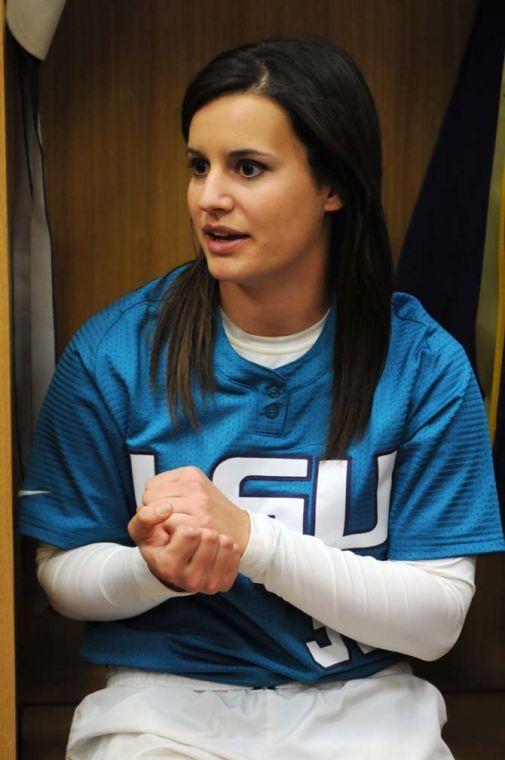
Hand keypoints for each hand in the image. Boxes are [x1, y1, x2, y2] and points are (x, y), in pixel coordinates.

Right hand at [127, 503, 241, 593]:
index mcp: (167, 567)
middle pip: (210, 536)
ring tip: (202, 541)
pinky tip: (213, 549)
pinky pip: (235, 550)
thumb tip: (166, 508)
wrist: (176, 563)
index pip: (189, 532)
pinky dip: (225, 544)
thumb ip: (146, 517)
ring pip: (225, 542)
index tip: (175, 529)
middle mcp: (189, 581)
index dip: (182, 523)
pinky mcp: (224, 582)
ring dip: (214, 535)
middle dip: (200, 528)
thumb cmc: (160, 544)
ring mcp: (209, 584)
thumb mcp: (143, 531)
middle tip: (190, 536)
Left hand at [142, 466, 250, 554]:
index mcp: (190, 473)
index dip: (154, 501)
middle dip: (153, 512)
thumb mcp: (195, 490)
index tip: (168, 510)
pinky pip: (167, 526)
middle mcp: (193, 484)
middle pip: (150, 498)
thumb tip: (142, 505)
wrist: (241, 531)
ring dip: (160, 524)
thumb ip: (169, 490)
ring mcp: (197, 502)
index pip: (151, 485)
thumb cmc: (212, 512)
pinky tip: (181, 535)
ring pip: (156, 511)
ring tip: (175, 528)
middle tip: (168, 522)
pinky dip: (169, 533)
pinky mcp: (198, 522)